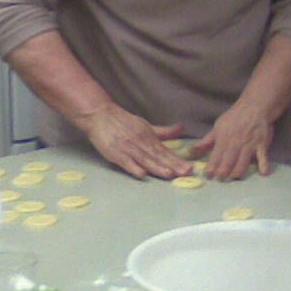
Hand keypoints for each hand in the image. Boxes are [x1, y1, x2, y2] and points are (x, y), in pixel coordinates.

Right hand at [77, 103, 192, 179]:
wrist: (101, 115)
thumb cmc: (125, 123)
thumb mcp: (146, 126)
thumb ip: (164, 131)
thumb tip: (181, 128)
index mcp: (149, 137)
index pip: (165, 151)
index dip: (177, 160)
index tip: (189, 168)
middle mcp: (141, 142)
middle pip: (158, 156)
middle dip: (172, 165)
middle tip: (185, 173)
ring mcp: (128, 148)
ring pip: (145, 160)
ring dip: (157, 167)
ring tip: (169, 174)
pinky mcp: (115, 153)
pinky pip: (126, 162)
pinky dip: (133, 167)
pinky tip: (142, 174)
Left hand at [198, 100, 273, 180]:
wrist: (255, 106)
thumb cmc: (235, 117)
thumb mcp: (218, 126)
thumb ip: (207, 140)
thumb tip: (193, 150)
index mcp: (223, 138)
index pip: (216, 156)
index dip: (211, 167)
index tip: (208, 176)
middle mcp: (235, 143)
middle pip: (228, 163)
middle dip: (223, 173)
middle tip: (220, 180)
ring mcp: (249, 145)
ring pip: (242, 163)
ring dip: (237, 173)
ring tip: (234, 178)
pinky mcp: (262, 145)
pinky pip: (263, 157)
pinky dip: (263, 165)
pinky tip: (263, 173)